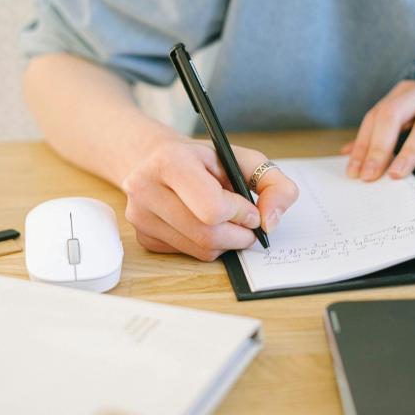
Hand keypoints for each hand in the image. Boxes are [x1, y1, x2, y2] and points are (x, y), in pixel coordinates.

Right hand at [122, 133, 297, 260]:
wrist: (156, 160)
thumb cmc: (203, 160)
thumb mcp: (243, 159)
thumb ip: (273, 183)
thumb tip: (270, 222)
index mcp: (170, 161)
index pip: (213, 208)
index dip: (240, 213)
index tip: (249, 208)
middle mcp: (146, 188)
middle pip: (207, 235)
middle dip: (238, 234)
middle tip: (247, 224)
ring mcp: (140, 216)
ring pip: (200, 250)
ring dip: (226, 242)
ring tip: (228, 222)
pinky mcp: (143, 236)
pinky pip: (189, 254)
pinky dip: (207, 246)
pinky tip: (204, 225)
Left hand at [341, 76, 414, 180]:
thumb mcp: (408, 118)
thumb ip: (381, 134)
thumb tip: (346, 153)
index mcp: (405, 92)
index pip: (375, 117)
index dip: (362, 145)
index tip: (355, 172)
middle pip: (393, 114)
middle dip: (379, 148)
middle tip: (370, 175)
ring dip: (408, 151)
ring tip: (396, 173)